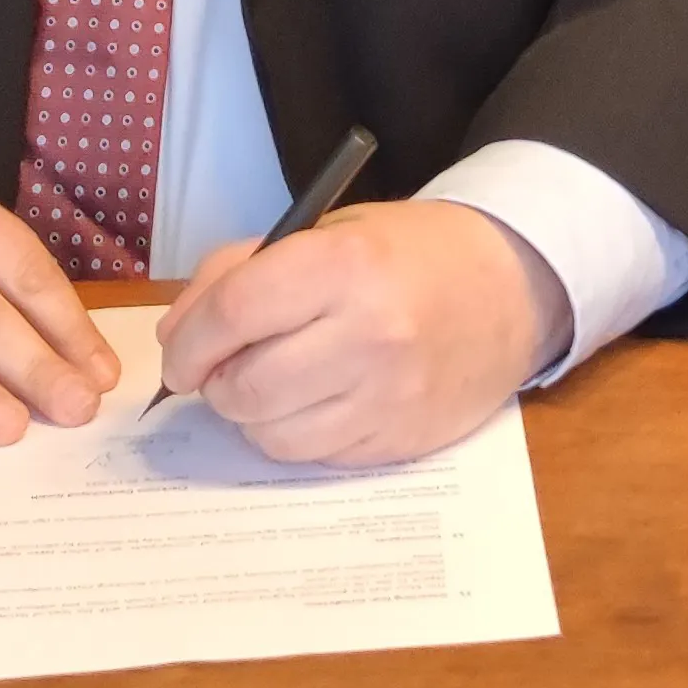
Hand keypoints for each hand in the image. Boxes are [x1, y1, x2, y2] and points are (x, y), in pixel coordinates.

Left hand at [154, 199, 568, 465]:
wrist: (509, 287)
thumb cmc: (406, 253)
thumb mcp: (325, 231)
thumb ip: (242, 272)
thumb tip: (178, 336)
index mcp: (346, 264)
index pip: (234, 314)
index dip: (190, 341)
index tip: (179, 353)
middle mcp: (370, 334)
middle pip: (246, 387)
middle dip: (215, 383)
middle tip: (222, 369)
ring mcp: (389, 396)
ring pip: (273, 435)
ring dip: (252, 414)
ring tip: (271, 382)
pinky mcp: (400, 442)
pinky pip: (314, 457)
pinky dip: (295, 434)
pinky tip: (314, 400)